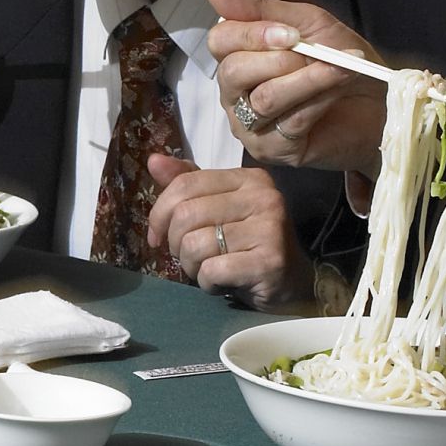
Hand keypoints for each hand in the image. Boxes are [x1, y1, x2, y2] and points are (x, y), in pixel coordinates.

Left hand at [147, 161, 313, 304]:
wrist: (291, 283)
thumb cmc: (248, 245)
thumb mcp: (218, 209)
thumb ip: (188, 185)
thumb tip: (153, 161)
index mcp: (249, 178)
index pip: (185, 183)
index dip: (160, 213)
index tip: (157, 235)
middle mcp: (263, 197)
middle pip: (186, 215)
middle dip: (176, 243)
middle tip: (189, 257)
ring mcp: (269, 229)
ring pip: (195, 245)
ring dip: (191, 266)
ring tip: (208, 270)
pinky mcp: (269, 262)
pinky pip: (211, 270)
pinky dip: (207, 282)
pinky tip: (222, 283)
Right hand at [206, 0, 387, 173]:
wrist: (382, 101)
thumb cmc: (343, 60)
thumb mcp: (306, 24)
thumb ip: (259, 9)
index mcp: (237, 59)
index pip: (219, 41)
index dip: (252, 34)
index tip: (292, 33)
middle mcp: (235, 95)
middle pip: (233, 72)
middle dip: (280, 59)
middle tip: (316, 53)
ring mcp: (251, 127)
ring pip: (265, 98)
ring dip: (309, 78)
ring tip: (341, 67)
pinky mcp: (275, 151)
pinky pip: (290, 122)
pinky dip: (320, 99)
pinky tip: (340, 87)